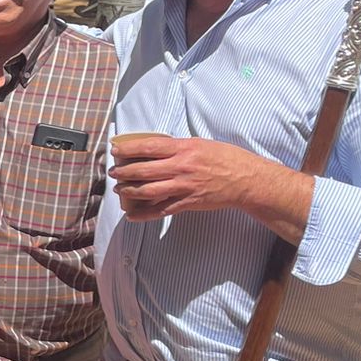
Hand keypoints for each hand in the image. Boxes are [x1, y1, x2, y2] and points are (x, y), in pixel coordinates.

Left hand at [111, 136, 290, 220]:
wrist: (247, 180)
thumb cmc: (226, 159)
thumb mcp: (201, 144)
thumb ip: (178, 147)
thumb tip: (154, 148)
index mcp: (184, 149)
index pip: (148, 147)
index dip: (128, 149)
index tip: (116, 150)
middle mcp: (181, 167)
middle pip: (143, 170)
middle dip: (123, 172)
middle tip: (113, 172)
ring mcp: (184, 187)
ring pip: (148, 191)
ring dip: (129, 191)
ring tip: (119, 189)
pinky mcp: (188, 203)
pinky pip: (161, 210)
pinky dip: (144, 214)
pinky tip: (132, 216)